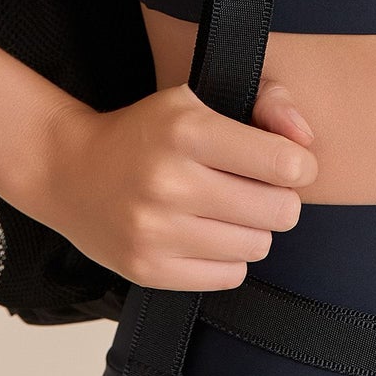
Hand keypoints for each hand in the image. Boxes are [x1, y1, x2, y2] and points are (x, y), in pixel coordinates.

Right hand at [34, 74, 317, 291]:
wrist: (70, 171)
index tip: (289, 164)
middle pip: (278, 211)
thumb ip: (265, 105)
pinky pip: (228, 277)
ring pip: (256, 246)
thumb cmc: (146, 132)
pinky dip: (228, 258)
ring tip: (227, 210)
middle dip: (280, 199)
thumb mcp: (198, 99)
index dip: (299, 166)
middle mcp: (171, 182)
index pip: (282, 163)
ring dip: (253, 229)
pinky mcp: (148, 270)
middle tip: (259, 189)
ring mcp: (157, 232)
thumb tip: (306, 142)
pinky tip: (207, 235)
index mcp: (186, 131)